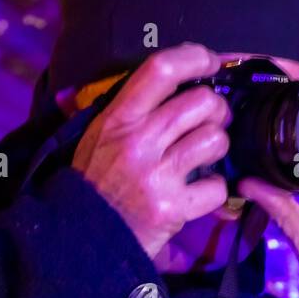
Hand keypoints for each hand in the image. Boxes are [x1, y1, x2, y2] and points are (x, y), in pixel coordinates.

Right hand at [73, 44, 232, 260]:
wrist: (81, 239)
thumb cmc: (96, 180)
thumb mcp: (99, 134)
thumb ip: (132, 105)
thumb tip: (176, 73)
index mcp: (118, 118)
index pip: (160, 69)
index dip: (195, 58)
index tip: (210, 62)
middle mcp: (138, 142)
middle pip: (202, 102)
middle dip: (216, 109)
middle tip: (209, 121)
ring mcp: (156, 175)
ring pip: (216, 139)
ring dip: (216, 147)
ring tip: (202, 155)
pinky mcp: (172, 207)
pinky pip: (217, 186)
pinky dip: (214, 191)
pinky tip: (197, 191)